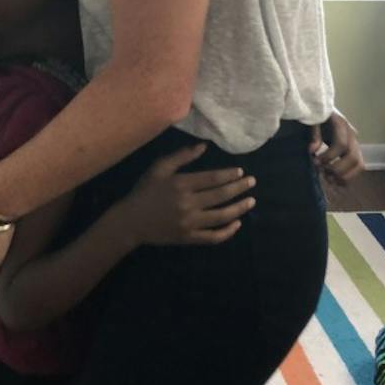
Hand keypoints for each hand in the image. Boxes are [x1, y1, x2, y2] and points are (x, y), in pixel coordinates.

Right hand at [118, 144, 255, 247]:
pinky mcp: (188, 238)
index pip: (212, 179)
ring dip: (239, 209)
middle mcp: (188, 203)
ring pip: (221, 216)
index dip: (229, 175)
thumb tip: (203, 146)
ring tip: (251, 202)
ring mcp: (189, 223)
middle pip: (220, 196)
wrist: (131, 221)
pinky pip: (212, 237)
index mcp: (181, 184)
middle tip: (252, 183)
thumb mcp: (159, 168)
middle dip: (239, 188)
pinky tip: (236, 224)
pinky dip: (227, 232)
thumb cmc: (145, 191)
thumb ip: (181, 156)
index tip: (241, 172)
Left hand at [310, 112, 363, 186]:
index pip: (341, 144)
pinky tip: (334, 180)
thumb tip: (312, 151)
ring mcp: (355, 144)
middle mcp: (352, 135)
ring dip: (344, 176)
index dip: (328, 156)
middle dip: (337, 169)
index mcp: (341, 125)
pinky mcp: (354, 152)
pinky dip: (347, 177)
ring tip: (329, 179)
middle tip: (323, 173)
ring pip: (359, 165)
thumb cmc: (318, 115)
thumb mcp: (313, 120)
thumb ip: (314, 134)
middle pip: (354, 157)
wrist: (326, 111)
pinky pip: (357, 168)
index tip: (315, 162)